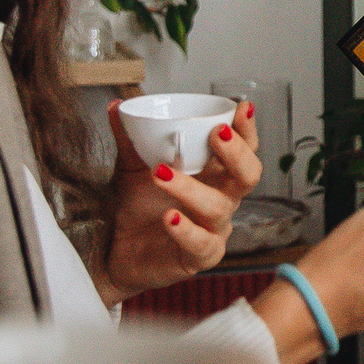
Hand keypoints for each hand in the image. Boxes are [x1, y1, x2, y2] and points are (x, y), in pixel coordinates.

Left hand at [101, 98, 263, 298]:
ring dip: (191, 188)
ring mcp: (213, 229)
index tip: (241, 108)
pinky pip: (202, 244)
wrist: (115, 252)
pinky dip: (186, 229)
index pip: (244, 150)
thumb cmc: (137, 208)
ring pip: (218, 207)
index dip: (247, 130)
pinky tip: (169, 217)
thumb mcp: (132, 168)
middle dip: (237, 153)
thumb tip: (117, 106)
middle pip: (249, 176)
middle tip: (216, 134)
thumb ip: (129, 139)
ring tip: (161, 173)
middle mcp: (221, 199)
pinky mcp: (199, 257)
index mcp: (213, 175)